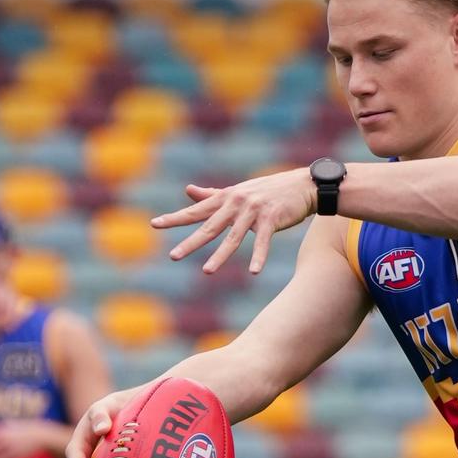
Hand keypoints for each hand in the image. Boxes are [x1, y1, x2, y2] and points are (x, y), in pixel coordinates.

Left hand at [151, 170, 316, 274]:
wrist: (302, 185)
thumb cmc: (269, 191)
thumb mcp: (238, 191)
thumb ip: (212, 194)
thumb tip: (188, 190)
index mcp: (226, 197)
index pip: (196, 210)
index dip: (176, 218)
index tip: (155, 225)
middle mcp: (236, 203)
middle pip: (210, 226)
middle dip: (191, 243)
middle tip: (174, 256)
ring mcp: (253, 211)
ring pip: (233, 237)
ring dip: (220, 256)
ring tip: (207, 271)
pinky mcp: (271, 219)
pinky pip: (262, 241)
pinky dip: (258, 257)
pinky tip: (253, 271)